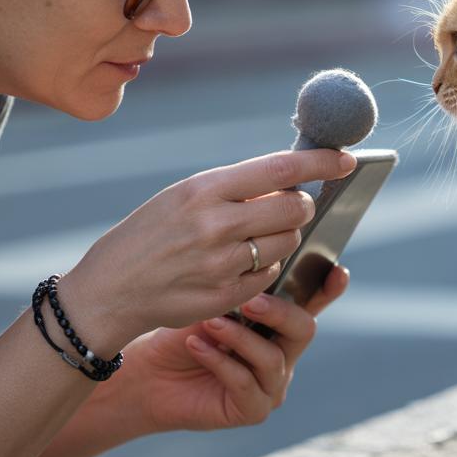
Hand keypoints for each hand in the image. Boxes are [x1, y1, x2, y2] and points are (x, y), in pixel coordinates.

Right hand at [58, 150, 355, 353]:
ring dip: (282, 237)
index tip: (346, 160)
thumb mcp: (183, 196)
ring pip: (287, 243)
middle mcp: (216, 224)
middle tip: (292, 205)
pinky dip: (265, 266)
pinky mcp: (227, 295)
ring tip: (251, 237)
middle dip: (302, 206)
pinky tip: (237, 264)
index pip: (281, 169)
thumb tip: (293, 179)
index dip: (322, 164)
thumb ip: (234, 188)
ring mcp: (223, 263)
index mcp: (205, 189)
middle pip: (296, 209)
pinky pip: (271, 275)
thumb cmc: (151, 234)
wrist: (109, 289)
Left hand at [101, 265, 350, 433]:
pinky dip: (221, 362)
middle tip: (251, 301)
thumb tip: (256, 251)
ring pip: (273, 358)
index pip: (313, 303)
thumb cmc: (179, 329)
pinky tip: (198, 346)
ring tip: (212, 323)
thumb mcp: (210, 298)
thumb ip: (239, 284)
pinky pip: (247, 385)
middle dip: (279, 312)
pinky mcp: (252, 409)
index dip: (330, 289)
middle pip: (304, 329)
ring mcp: (271, 384)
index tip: (338, 272)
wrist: (147, 372)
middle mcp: (284, 353)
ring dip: (240, 338)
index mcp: (279, 323)